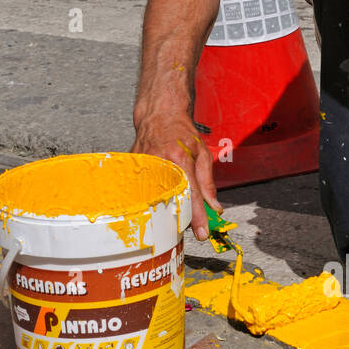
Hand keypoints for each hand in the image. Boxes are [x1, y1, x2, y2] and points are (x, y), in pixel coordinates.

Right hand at [132, 110, 219, 240]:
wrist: (159, 115)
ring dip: (166, 211)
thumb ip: (208, 182)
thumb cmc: (181, 133)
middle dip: (182, 218)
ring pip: (155, 198)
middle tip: (191, 228)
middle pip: (171, 200)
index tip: (202, 233)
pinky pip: (142, 189)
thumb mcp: (202, 153)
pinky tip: (157, 202)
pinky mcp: (134, 167)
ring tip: (175, 215)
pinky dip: (151, 199)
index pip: (191, 193)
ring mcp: (144, 165)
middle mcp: (160, 163)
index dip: (197, 216)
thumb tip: (214, 206)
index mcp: (179, 158)